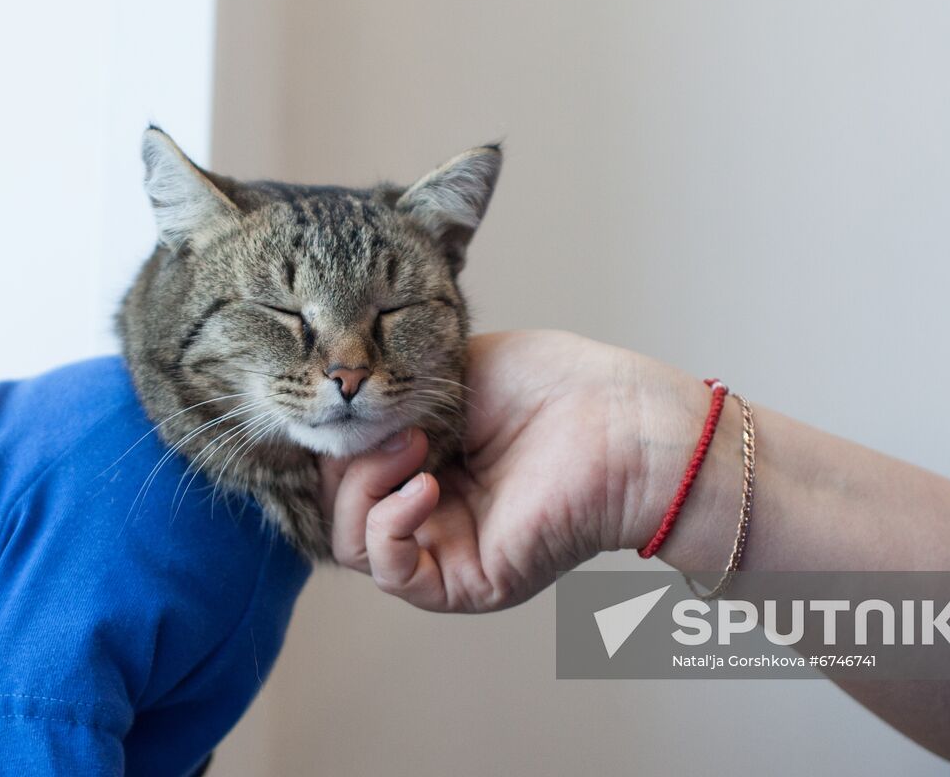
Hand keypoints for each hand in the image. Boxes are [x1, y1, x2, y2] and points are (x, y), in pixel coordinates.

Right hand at [318, 330, 722, 611]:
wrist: (618, 420)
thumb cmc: (555, 385)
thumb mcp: (449, 369)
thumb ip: (391, 391)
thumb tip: (340, 410)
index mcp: (424, 458)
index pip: (342, 464)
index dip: (331, 438)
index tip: (347, 396)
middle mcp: (429, 507)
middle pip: (337, 505)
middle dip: (345, 461)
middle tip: (392, 422)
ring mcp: (446, 546)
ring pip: (351, 543)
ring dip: (363, 490)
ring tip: (416, 448)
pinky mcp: (466, 580)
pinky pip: (392, 573)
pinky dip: (388, 528)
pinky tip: (425, 488)